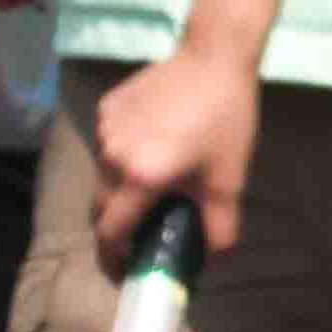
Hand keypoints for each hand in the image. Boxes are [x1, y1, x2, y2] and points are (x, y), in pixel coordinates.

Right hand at [88, 42, 260, 265]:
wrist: (215, 56)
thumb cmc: (225, 120)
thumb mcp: (229, 181)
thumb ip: (219, 230)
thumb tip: (213, 265)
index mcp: (139, 178)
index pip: (110, 234)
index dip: (114, 260)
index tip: (126, 274)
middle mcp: (112, 155)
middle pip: (103, 207)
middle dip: (118, 227)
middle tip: (143, 234)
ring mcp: (105, 128)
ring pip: (105, 175)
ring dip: (122, 190)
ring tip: (151, 189)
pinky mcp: (107, 106)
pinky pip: (108, 145)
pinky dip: (123, 157)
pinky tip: (151, 148)